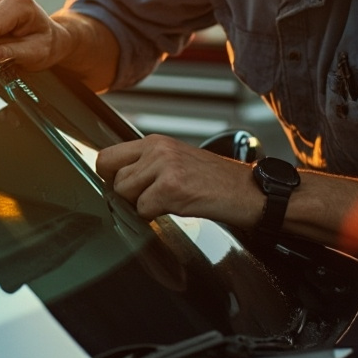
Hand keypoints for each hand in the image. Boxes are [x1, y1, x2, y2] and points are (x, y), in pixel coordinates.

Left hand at [95, 135, 261, 224]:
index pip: (107, 156)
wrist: (251, 191)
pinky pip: (143, 209)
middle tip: (150, 199)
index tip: (121, 189)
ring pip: (124, 193)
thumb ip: (147, 165)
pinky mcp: (172, 187)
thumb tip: (117, 180)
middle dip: (126, 195)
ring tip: (166, 202)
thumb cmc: (216, 181)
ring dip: (141, 205)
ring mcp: (164, 166)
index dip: (108, 177)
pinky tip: (177, 208)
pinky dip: (155, 216)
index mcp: (155, 141)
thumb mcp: (177, 161)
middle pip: (112, 177)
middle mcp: (157, 149)